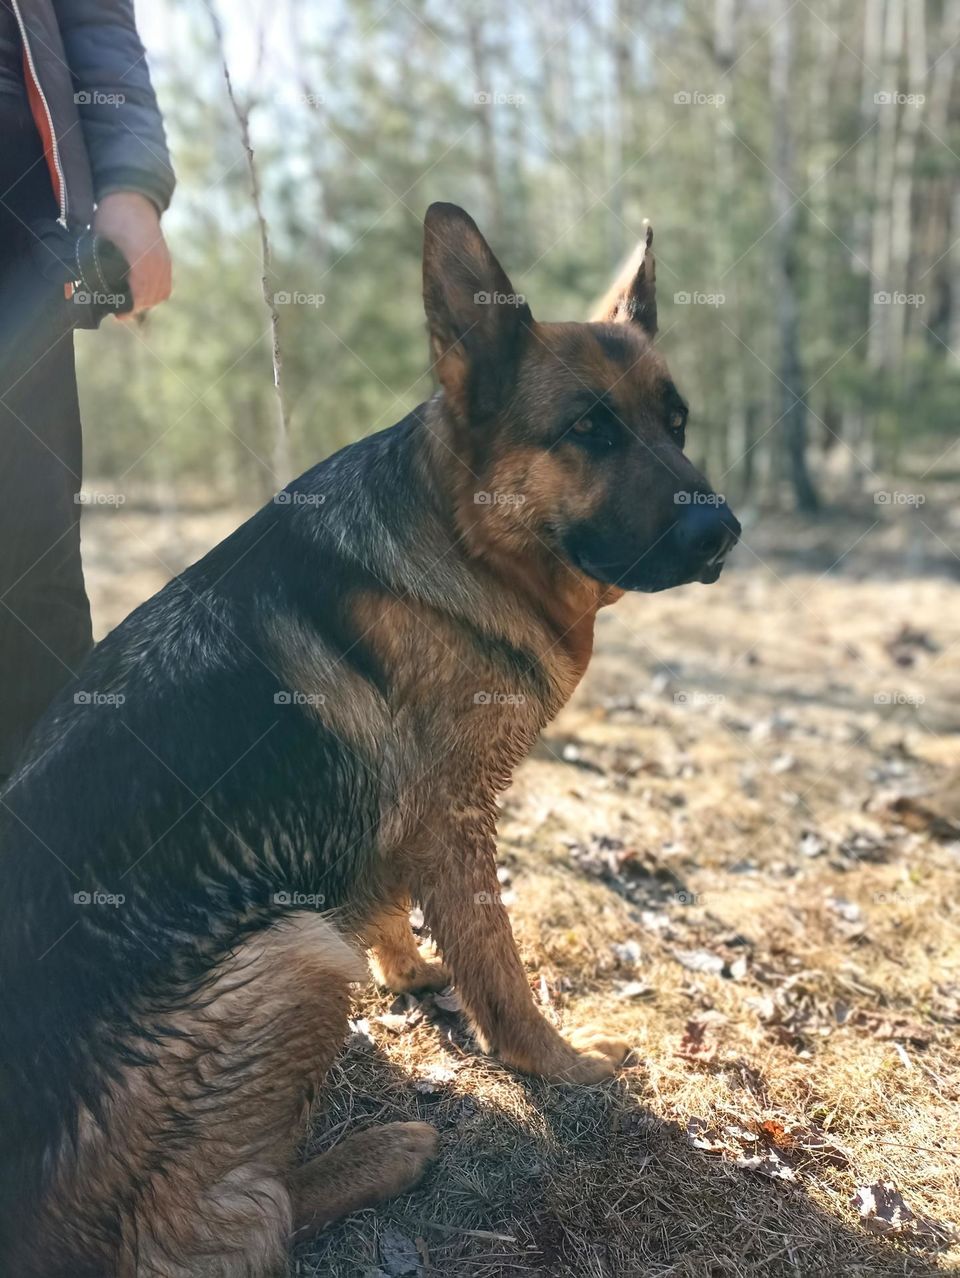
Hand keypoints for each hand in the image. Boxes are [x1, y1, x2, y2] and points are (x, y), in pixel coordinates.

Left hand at [92, 191, 171, 317]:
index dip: (129, 308)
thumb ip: (103, 266)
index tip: (118, 315)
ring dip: (147, 302)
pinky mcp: (166, 260)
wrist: (132, 198)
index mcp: (140, 261)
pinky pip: (166, 285)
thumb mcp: (102, 242)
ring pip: (160, 293)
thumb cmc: (112, 219)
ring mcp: (164, 262)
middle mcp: (156, 264)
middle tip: (121, 313)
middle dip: (136, 308)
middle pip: (150, 297)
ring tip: (133, 305)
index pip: (138, 295)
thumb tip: (94, 289)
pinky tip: (145, 295)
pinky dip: (157, 293)